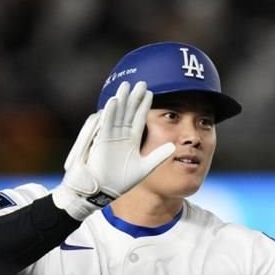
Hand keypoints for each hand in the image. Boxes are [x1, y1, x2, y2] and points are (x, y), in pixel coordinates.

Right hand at [53, 81, 174, 219]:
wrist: (102, 192)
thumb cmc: (120, 182)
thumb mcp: (144, 168)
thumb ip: (158, 156)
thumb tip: (174, 147)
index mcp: (130, 141)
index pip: (138, 119)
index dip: (144, 106)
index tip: (150, 93)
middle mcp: (120, 136)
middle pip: (128, 112)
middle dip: (134, 98)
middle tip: (141, 82)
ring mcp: (110, 137)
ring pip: (117, 115)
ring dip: (122, 101)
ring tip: (126, 85)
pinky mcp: (101, 141)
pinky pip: (106, 124)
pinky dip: (110, 113)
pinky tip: (115, 101)